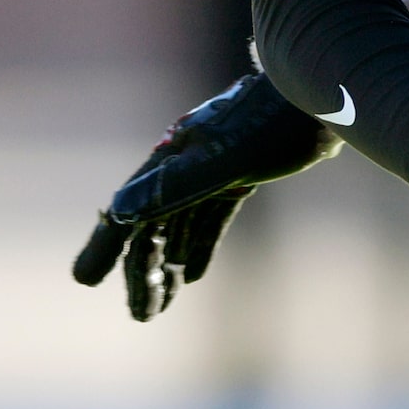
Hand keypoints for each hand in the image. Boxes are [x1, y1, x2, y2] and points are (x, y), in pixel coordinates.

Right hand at [72, 73, 339, 319]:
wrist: (324, 92)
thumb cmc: (276, 123)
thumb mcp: (226, 158)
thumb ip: (176, 185)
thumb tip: (120, 207)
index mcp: (172, 159)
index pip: (128, 210)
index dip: (105, 247)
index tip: (84, 281)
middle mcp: (184, 164)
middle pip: (153, 225)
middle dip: (143, 272)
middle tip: (142, 315)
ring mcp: (212, 169)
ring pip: (180, 225)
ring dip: (167, 265)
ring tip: (159, 306)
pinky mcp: (240, 173)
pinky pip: (209, 216)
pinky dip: (199, 244)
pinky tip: (191, 275)